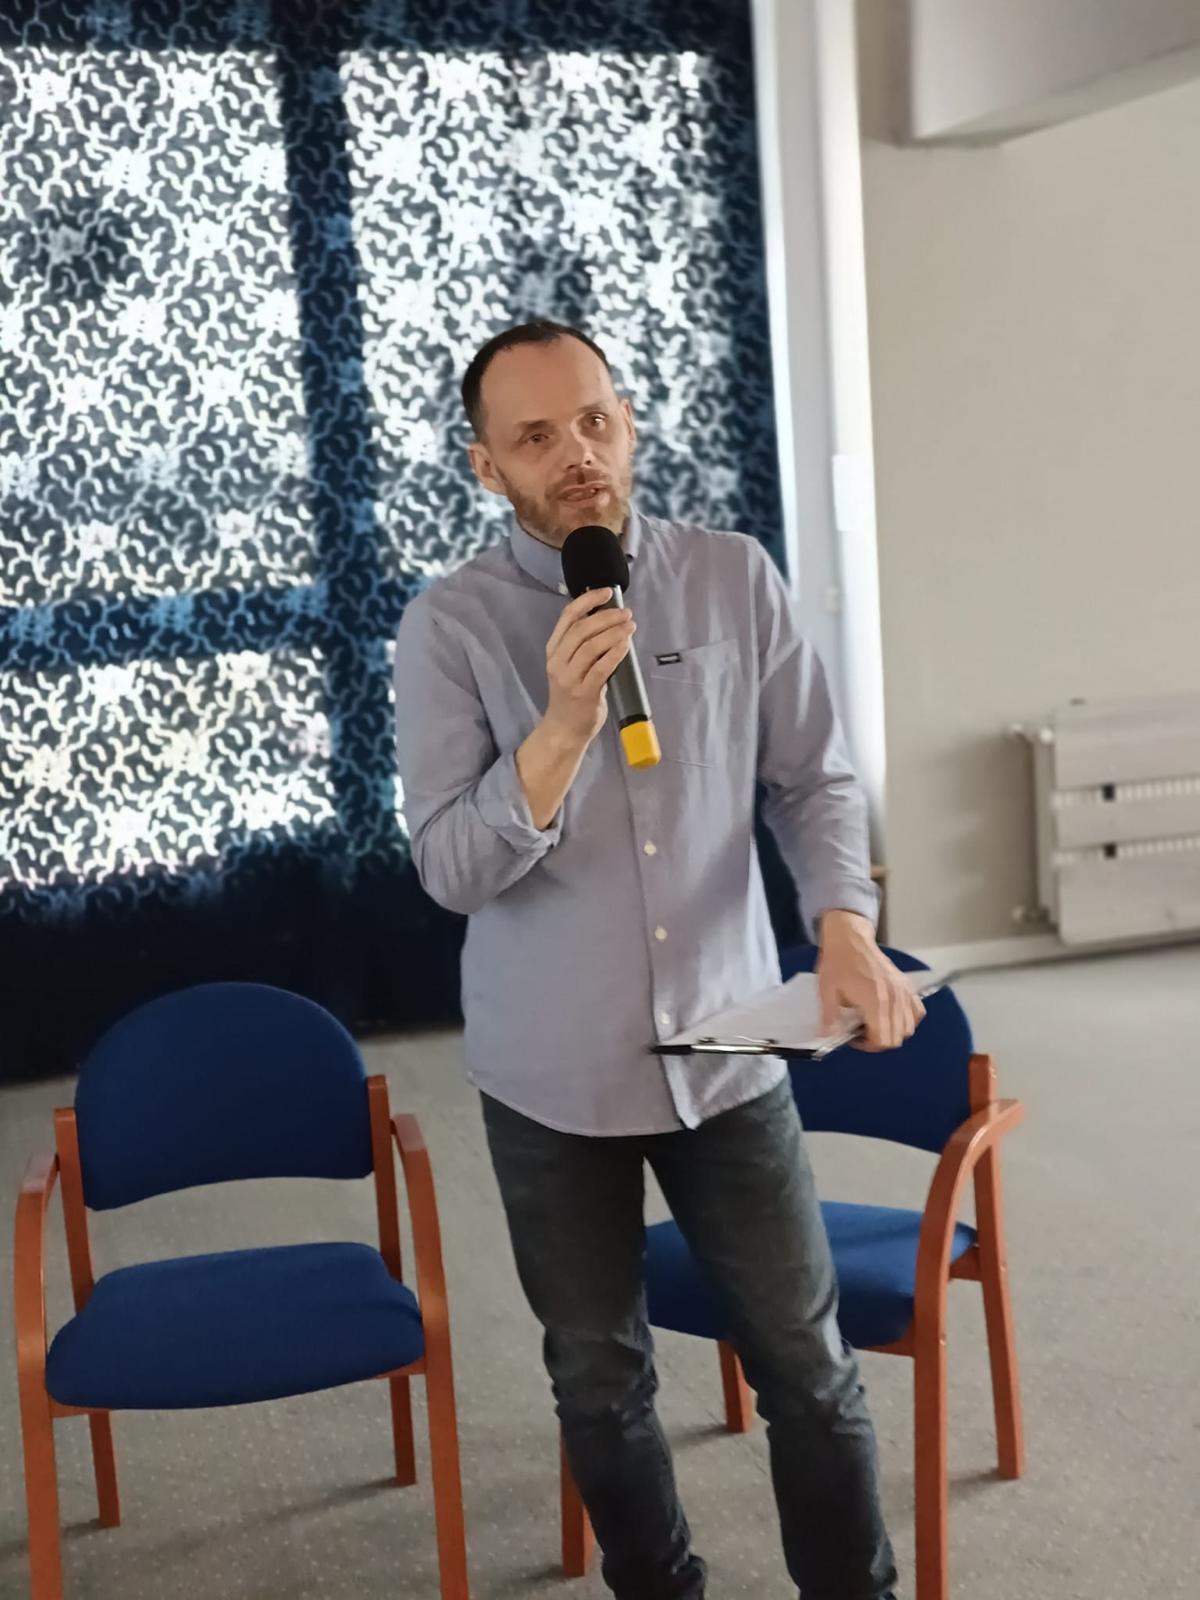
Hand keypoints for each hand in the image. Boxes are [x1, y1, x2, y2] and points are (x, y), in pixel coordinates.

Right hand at [541, 587, 635, 750]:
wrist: (564, 728)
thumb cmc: (572, 694)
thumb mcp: (569, 664)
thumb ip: (583, 644)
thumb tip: (610, 619)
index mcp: (553, 650)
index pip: (567, 617)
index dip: (588, 600)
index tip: (607, 592)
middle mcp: (557, 661)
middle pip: (581, 629)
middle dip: (606, 617)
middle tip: (626, 613)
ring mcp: (569, 678)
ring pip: (591, 647)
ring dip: (614, 633)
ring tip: (630, 626)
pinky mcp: (584, 693)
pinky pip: (601, 668)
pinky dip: (615, 653)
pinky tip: (625, 645)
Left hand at [817, 910, 925, 1050]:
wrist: (850, 939)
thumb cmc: (837, 963)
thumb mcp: (827, 990)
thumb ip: (830, 1017)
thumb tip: (827, 1036)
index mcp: (874, 1002)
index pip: (882, 1040)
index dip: (868, 1045)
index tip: (854, 1037)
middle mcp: (894, 999)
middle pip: (897, 1038)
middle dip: (878, 1041)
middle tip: (862, 1031)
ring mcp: (903, 992)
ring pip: (909, 1028)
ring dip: (893, 1032)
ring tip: (875, 1023)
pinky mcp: (907, 986)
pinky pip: (917, 1012)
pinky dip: (908, 1019)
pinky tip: (892, 1014)